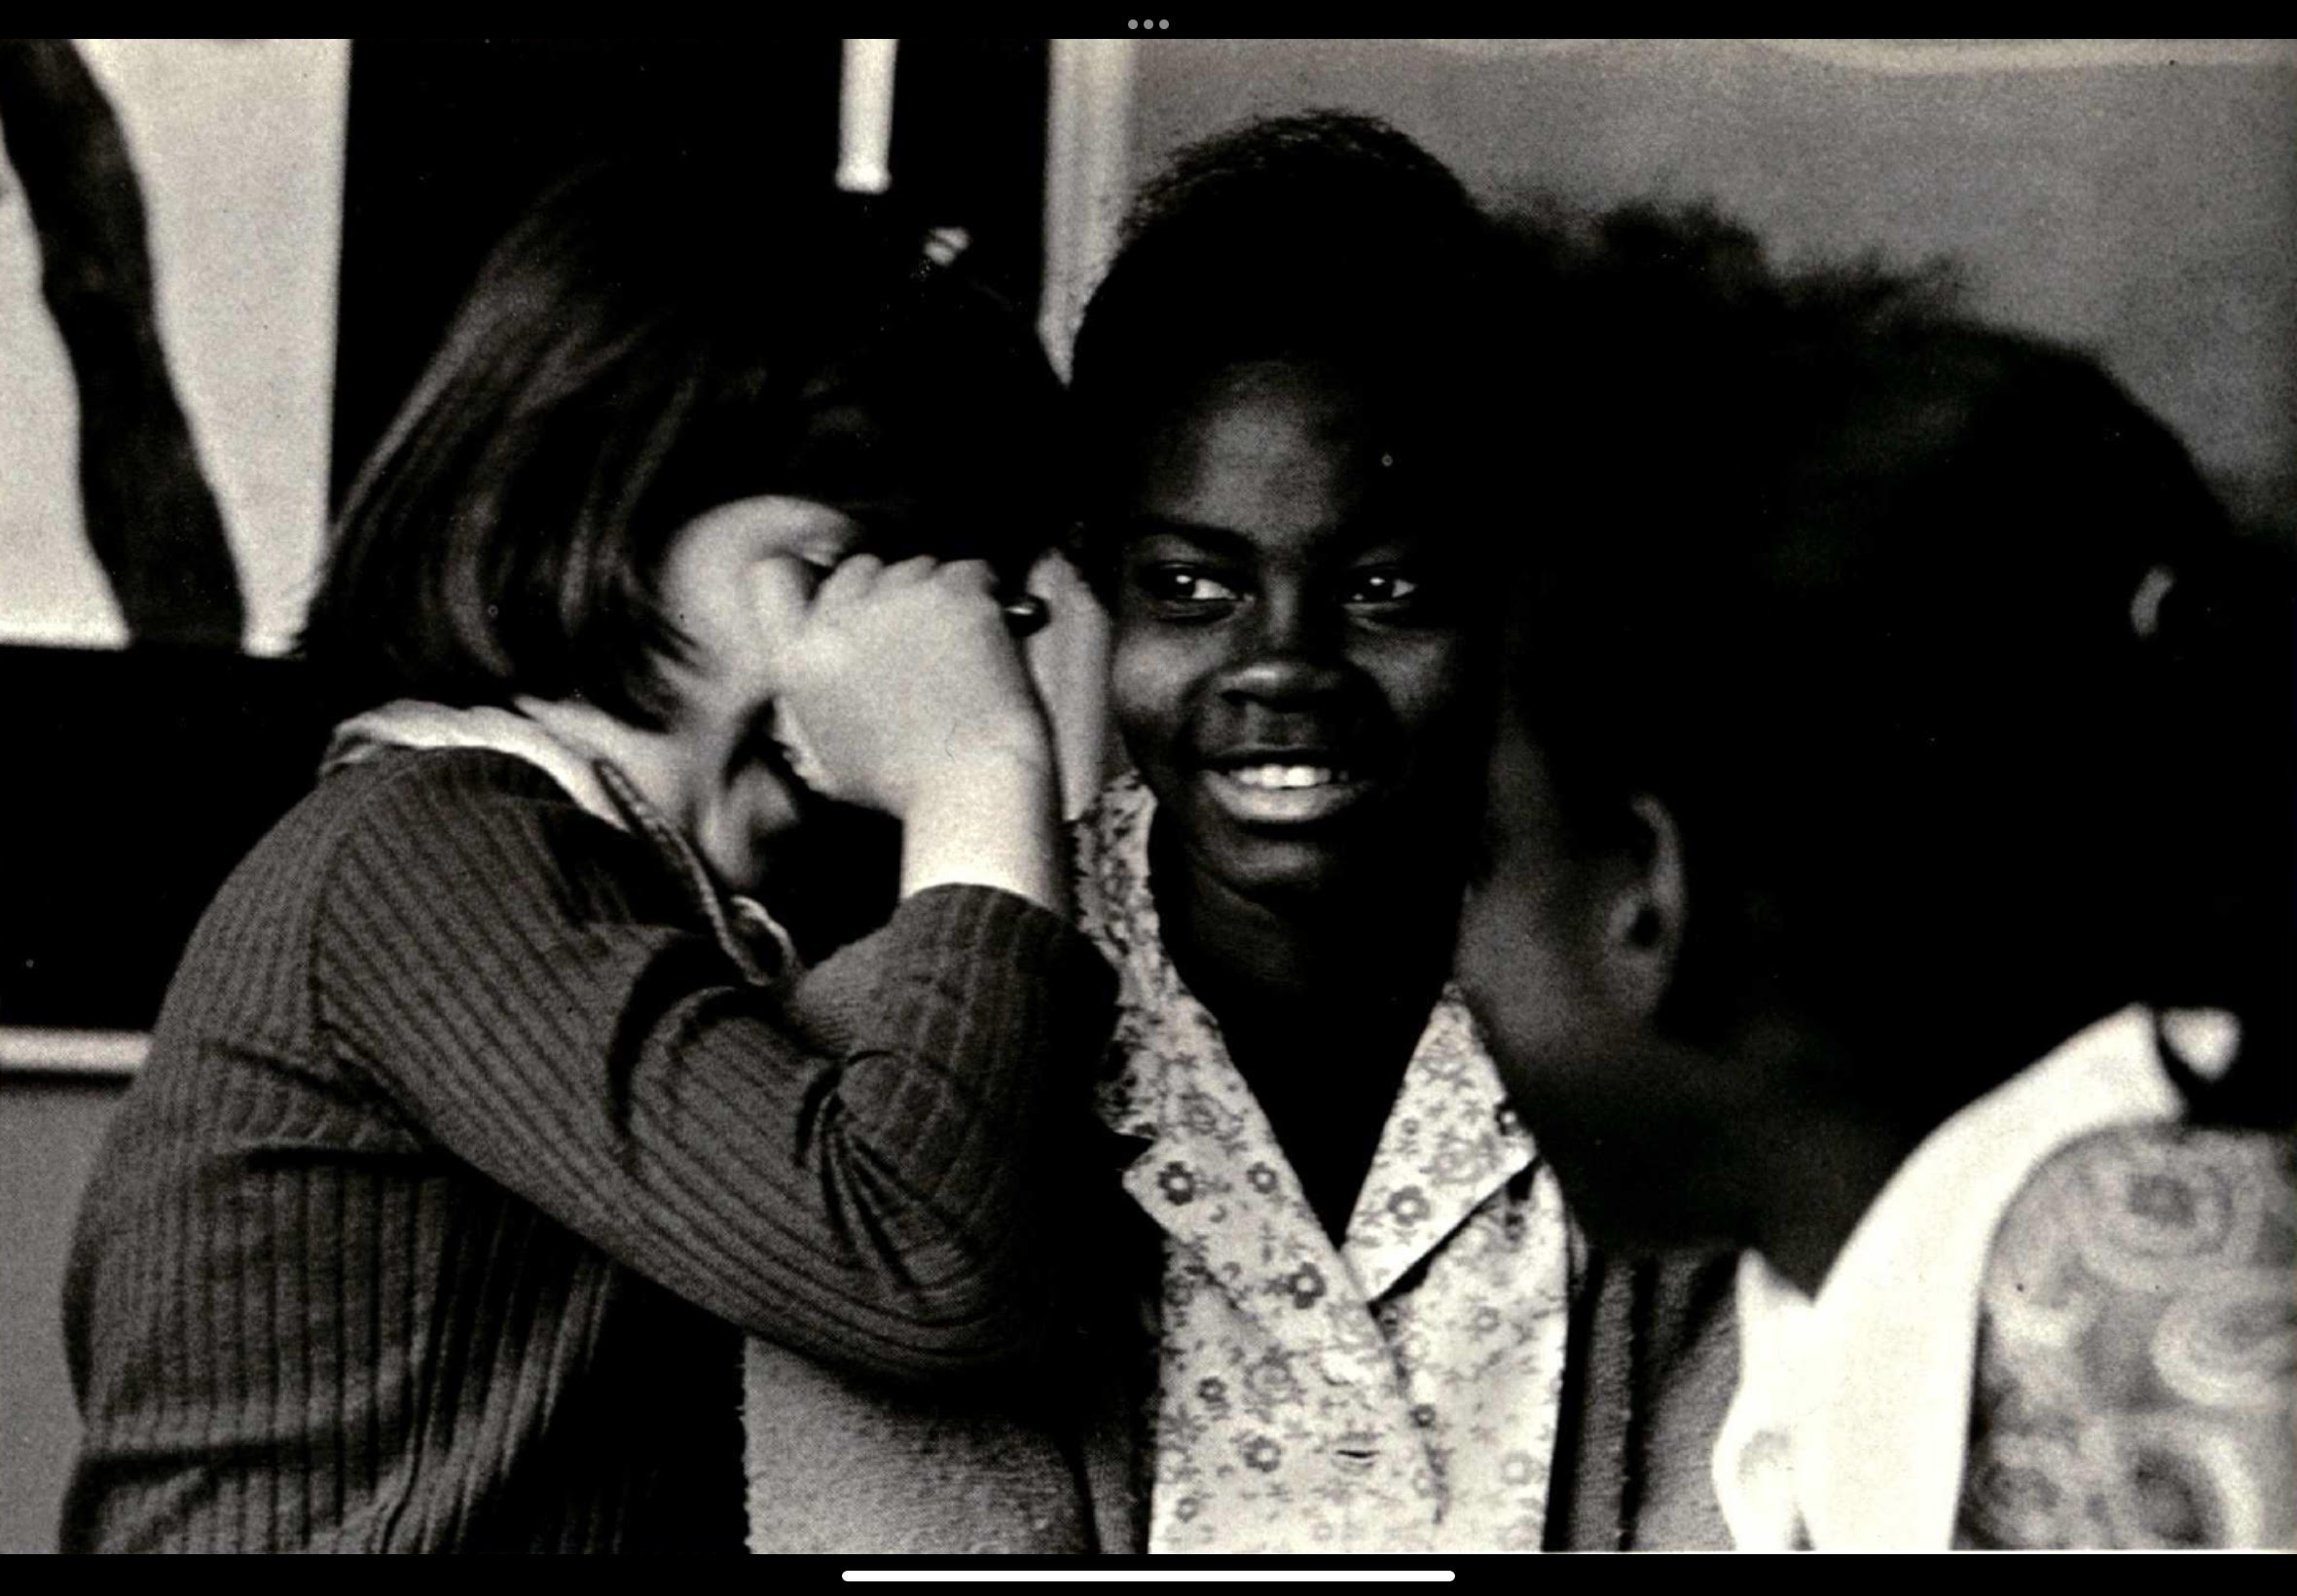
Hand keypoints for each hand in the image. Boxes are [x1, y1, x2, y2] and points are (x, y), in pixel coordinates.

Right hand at [753, 554, 1054, 819]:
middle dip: (886, 592)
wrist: (969, 789)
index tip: (842, 595)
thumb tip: (811, 659)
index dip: (807, 577)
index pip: (772, 576)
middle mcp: (838, 621)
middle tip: (919, 637)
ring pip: (917, 567)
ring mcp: (898, 601)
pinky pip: (971, 572)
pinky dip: (983, 595)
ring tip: (958, 649)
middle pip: (858, 568)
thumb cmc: (903, 787)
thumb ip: (807, 700)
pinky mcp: (954, 595)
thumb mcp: (822, 754)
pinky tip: (989, 636)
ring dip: (936, 595)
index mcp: (798, 659)